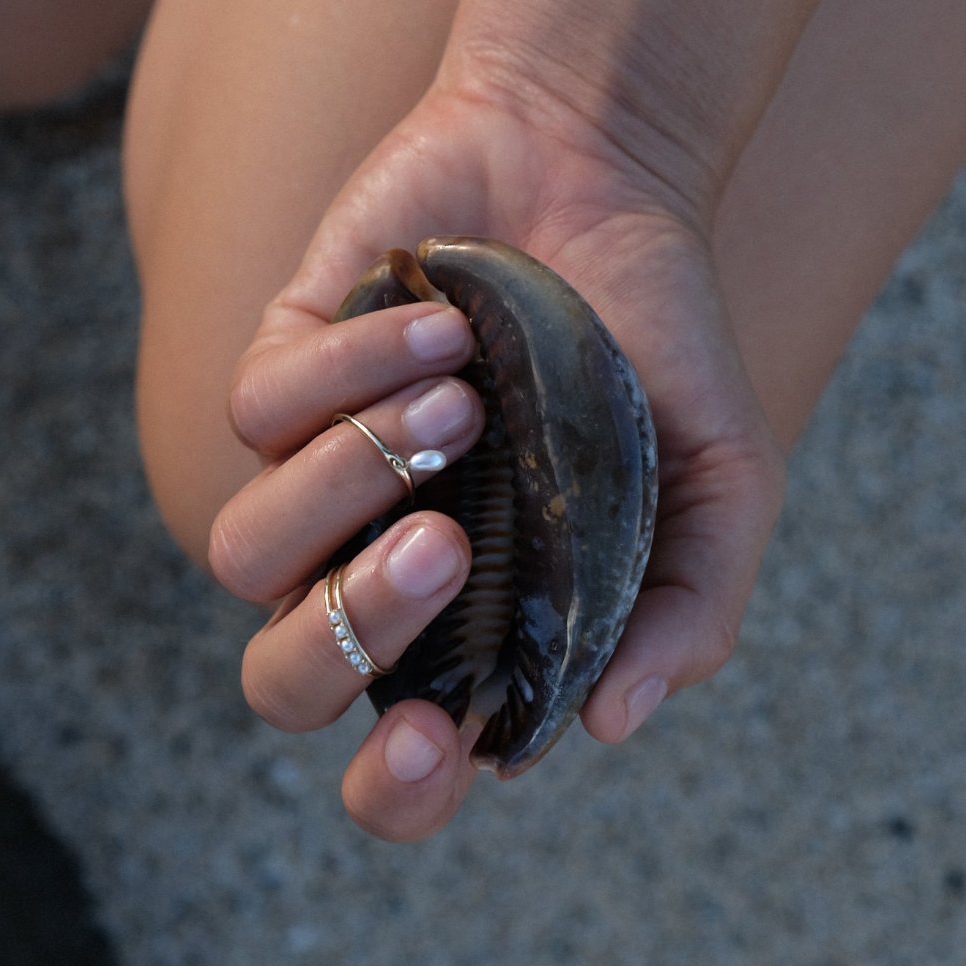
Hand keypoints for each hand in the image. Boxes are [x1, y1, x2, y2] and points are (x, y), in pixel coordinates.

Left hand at [209, 79, 784, 839]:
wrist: (601, 177)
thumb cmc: (656, 344)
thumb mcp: (721, 486)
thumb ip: (688, 612)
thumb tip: (609, 722)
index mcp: (471, 623)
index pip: (397, 762)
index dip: (400, 788)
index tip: (444, 740)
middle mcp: (374, 563)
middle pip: (283, 681)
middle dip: (351, 632)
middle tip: (446, 548)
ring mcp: (317, 473)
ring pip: (244, 548)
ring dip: (356, 479)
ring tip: (466, 405)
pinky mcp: (278, 370)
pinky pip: (260, 410)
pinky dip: (355, 368)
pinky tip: (445, 325)